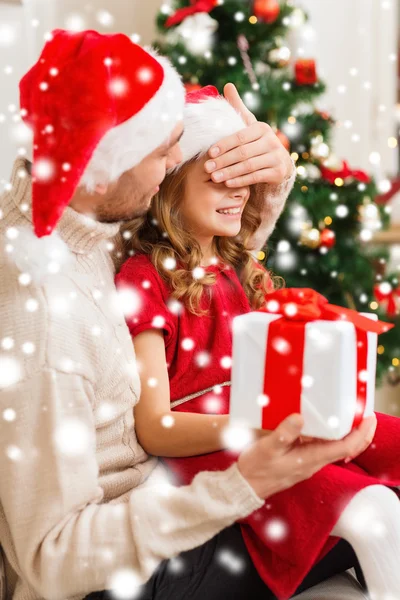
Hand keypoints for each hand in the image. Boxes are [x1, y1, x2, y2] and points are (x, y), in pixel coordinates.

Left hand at [204, 83, 293, 187]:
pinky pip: (256, 177)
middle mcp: (271, 141)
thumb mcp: (248, 125)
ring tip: (214, 177)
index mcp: (261, 128)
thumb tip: (228, 85)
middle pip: (243, 153)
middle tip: (207, 168)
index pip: (240, 136)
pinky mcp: (278, 172)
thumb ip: (237, 108)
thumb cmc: (257, 142)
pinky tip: (227, 183)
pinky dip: (241, 180)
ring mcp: (276, 157)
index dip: (224, 145)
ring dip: (229, 172)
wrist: (279, 162)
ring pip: (248, 166)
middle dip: (223, 161)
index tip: (209, 153)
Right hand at [237, 414, 376, 499]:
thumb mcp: (267, 448)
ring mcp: (309, 462)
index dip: (361, 433)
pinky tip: (324, 423)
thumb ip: (284, 433)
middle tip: (366, 412)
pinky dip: (330, 434)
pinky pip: (323, 446)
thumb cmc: (256, 469)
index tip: (369, 417)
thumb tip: (300, 417)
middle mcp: (315, 462)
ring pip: (337, 447)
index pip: (346, 447)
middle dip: (360, 432)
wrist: (245, 486)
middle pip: (347, 448)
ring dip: (347, 432)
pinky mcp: (302, 459)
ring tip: (349, 413)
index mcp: (311, 459)